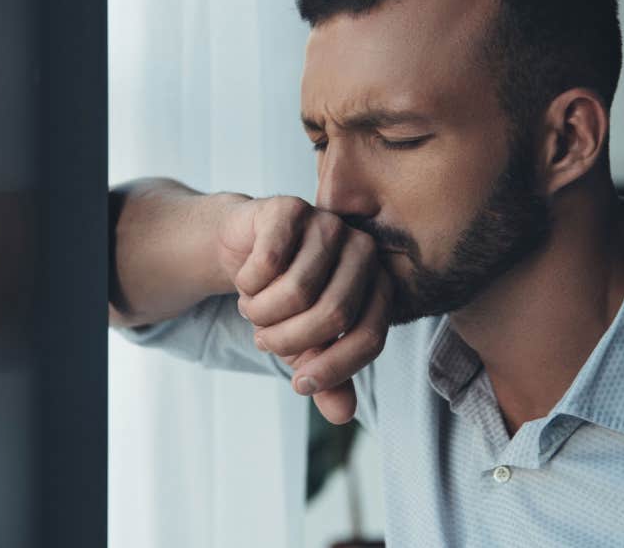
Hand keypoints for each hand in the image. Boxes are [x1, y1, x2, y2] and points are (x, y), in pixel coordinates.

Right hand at [215, 196, 391, 423]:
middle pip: (334, 315)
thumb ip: (328, 380)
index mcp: (378, 286)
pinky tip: (246, 280)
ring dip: (262, 313)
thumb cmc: (284, 301)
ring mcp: (328, 224)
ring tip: (255, 309)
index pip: (370, 337)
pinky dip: (247, 284)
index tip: (301, 384)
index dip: (334, 369)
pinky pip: (268, 262)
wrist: (244, 253)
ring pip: (297, 291)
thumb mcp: (306, 347)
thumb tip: (342, 415)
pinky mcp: (291, 208)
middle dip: (289, 340)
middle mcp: (362, 251)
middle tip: (265, 339)